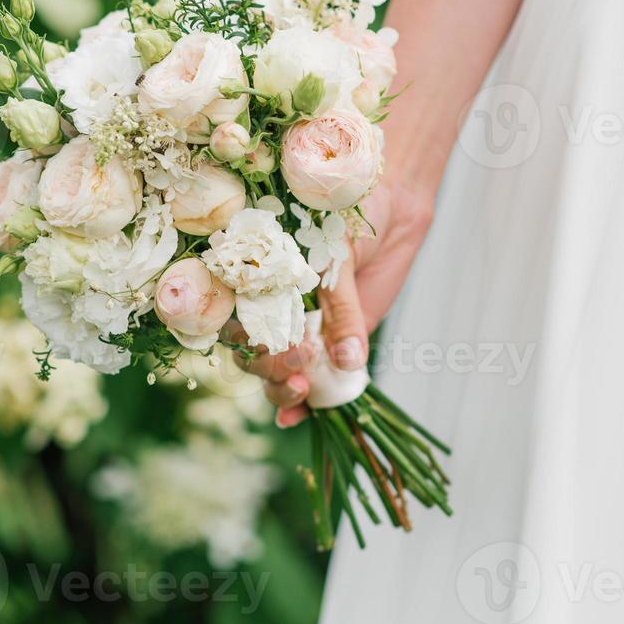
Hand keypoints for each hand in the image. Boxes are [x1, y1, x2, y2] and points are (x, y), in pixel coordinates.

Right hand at [239, 179, 434, 426]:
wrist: (389, 204)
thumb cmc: (350, 214)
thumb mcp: (339, 255)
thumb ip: (341, 307)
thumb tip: (346, 361)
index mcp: (258, 278)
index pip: (234, 320)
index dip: (244, 339)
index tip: (271, 342)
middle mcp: (272, 307)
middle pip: (251, 354)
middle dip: (270, 366)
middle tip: (301, 359)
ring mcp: (300, 328)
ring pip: (274, 373)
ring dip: (281, 390)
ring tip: (303, 388)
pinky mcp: (330, 343)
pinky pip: (312, 381)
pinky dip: (302, 406)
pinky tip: (299, 418)